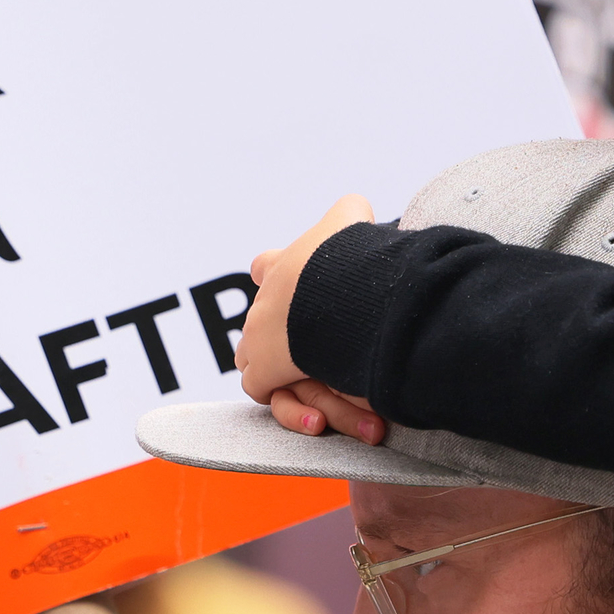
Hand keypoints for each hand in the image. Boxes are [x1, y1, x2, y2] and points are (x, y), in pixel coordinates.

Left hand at [243, 199, 388, 441]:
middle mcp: (265, 299)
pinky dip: (281, 395)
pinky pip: (260, 387)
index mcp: (283, 264)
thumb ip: (353, 213)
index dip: (275, 275)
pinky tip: (308, 406)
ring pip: (252, 354)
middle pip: (258, 317)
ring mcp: (260, 335)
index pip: (266, 266)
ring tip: (303, 376)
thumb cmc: (351, 258)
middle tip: (308, 342)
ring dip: (277, 365)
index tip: (288, 283)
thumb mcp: (351, 223)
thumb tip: (361, 208)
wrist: (342, 290)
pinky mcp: (266, 368)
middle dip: (278, 330)